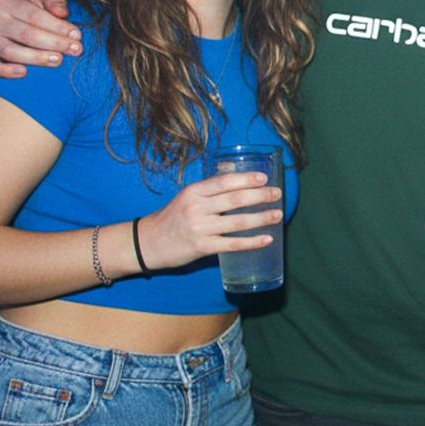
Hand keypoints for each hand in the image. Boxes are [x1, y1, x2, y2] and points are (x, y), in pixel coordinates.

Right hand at [0, 0, 79, 77]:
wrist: (12, 16)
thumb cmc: (34, 6)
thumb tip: (62, 13)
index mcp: (8, 1)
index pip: (36, 16)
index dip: (58, 27)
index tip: (77, 36)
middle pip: (26, 35)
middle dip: (54, 43)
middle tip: (76, 50)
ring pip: (11, 51)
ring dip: (36, 58)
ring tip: (58, 60)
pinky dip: (4, 71)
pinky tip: (24, 73)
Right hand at [137, 171, 283, 269]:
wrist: (146, 243)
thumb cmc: (172, 218)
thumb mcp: (186, 198)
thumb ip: (209, 192)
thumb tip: (240, 182)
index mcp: (193, 192)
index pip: (223, 182)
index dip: (245, 179)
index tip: (264, 178)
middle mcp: (196, 208)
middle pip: (234, 200)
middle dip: (259, 196)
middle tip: (278, 194)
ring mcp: (199, 228)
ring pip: (237, 222)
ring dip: (261, 218)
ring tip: (278, 214)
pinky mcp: (201, 247)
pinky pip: (232, 244)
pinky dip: (252, 242)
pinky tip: (267, 239)